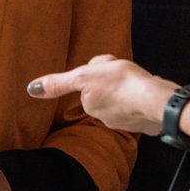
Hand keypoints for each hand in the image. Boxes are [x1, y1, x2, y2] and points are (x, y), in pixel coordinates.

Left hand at [27, 55, 174, 135]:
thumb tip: (31, 89)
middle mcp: (104, 118)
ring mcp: (125, 122)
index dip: (99, 70)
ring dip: (127, 87)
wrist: (157, 101)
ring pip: (121, 96)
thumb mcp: (86, 74)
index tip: (109, 68)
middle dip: (112, 78)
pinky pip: (138, 105)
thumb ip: (59, 83)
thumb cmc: (124, 84)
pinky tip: (147, 91)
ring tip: (137, 81)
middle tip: (124, 72)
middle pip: (105, 90)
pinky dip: (141, 97)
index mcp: (90, 105)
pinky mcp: (143, 122)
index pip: (89, 82)